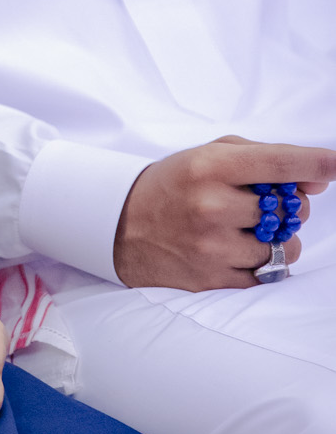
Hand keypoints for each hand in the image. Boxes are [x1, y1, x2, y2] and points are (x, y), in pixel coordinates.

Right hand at [112, 137, 335, 289]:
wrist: (119, 225)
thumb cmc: (173, 184)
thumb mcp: (208, 155)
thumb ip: (262, 157)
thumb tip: (315, 180)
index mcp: (210, 167)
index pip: (278, 164)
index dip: (315, 164)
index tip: (335, 165)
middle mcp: (211, 206)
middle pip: (288, 210)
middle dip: (291, 207)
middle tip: (269, 205)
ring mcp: (211, 246)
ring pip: (283, 247)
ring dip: (280, 240)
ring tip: (253, 231)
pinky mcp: (210, 278)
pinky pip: (264, 274)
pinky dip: (262, 263)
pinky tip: (241, 250)